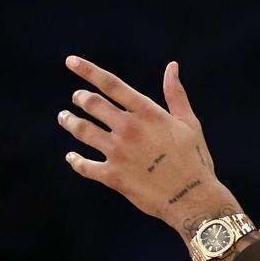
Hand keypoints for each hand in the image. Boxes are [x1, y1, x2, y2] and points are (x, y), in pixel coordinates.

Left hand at [59, 57, 238, 229]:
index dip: (88, 70)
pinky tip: (72, 157)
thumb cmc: (195, 160)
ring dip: (69, 121)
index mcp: (148, 113)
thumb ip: (176, 94)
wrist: (193, 199)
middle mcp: (129, 129)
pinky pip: (84, 166)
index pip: (111, 84)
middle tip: (77, 98)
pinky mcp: (113, 176)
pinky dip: (75, 160)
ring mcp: (118, 152)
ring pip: (82, 130)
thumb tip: (172, 67)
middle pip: (92, 104)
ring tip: (65, 118)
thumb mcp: (189, 123)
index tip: (70, 61)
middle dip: (80, 98)